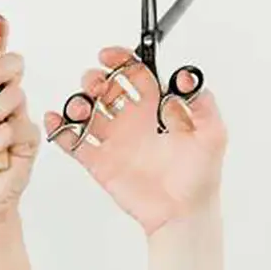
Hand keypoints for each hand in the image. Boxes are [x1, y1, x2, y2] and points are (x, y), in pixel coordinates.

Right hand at [43, 47, 226, 235]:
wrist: (185, 213)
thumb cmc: (200, 176)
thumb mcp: (213, 134)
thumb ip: (202, 103)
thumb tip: (185, 78)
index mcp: (156, 108)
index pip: (134, 74)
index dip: (121, 60)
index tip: (110, 55)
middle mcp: (133, 120)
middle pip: (106, 88)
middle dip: (96, 79)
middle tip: (97, 85)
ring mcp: (114, 141)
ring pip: (87, 111)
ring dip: (78, 102)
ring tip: (82, 107)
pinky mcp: (100, 163)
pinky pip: (74, 141)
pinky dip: (61, 128)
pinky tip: (57, 119)